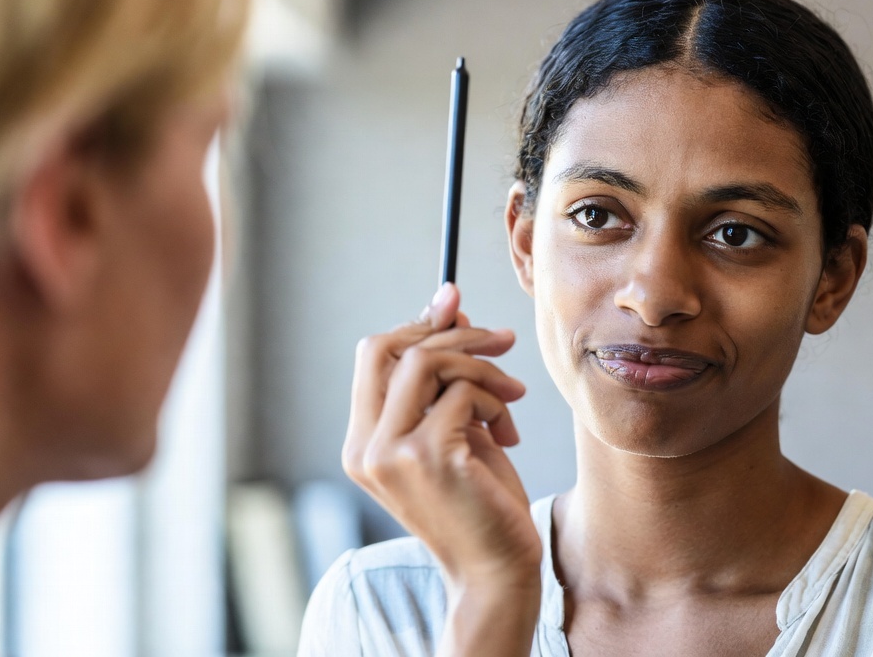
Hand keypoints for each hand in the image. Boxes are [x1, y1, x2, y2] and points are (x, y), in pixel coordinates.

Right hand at [343, 282, 541, 592]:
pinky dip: (494, 401)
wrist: (497, 571)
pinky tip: (508, 433)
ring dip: (482, 369)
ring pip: (427, 362)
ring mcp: (389, 452)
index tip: (458, 306)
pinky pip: (461, 394)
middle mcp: (364, 446)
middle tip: (502, 339)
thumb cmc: (480, 500)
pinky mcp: (426, 456)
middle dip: (452, 333)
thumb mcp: (457, 425)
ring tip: (511, 399)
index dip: (418, 323)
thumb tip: (448, 301)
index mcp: (362, 441)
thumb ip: (445, 374)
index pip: (373, 354)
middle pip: (388, 347)